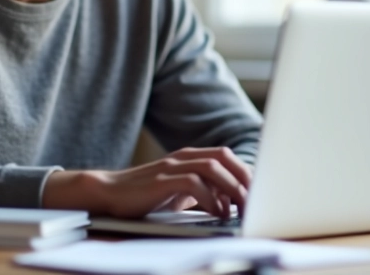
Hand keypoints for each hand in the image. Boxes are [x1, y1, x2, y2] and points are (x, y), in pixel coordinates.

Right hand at [42, 147, 251, 218]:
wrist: (109, 193)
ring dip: (231, 187)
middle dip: (244, 178)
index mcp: (189, 157)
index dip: (245, 172)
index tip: (260, 192)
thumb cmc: (146, 196)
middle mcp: (183, 157)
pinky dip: (210, 198)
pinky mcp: (161, 181)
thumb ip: (204, 191)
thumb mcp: (179, 192)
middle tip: (256, 201)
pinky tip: (216, 213)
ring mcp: (171, 167)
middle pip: (224, 157)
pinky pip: (193, 183)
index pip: (226, 156)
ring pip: (212, 167)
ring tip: (240, 208)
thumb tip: (232, 203)